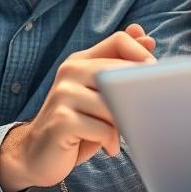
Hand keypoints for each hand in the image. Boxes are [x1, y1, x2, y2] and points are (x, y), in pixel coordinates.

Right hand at [0, 24, 155, 191]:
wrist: (36, 154)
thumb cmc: (77, 124)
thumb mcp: (98, 94)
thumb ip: (118, 67)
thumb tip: (147, 37)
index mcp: (80, 60)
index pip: (120, 40)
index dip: (143, 55)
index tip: (154, 78)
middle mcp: (70, 71)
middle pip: (119, 72)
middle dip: (136, 95)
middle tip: (142, 114)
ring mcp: (63, 94)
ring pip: (113, 103)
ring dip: (123, 123)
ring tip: (121, 134)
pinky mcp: (61, 121)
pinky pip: (103, 128)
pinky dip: (111, 141)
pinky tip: (109, 147)